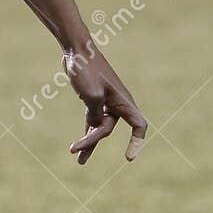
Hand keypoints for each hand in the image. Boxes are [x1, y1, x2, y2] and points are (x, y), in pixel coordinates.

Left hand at [64, 44, 146, 164]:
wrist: (76, 51)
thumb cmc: (86, 70)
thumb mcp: (91, 95)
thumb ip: (95, 114)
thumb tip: (95, 127)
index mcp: (123, 101)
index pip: (139, 125)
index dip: (136, 142)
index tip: (128, 158)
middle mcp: (117, 104)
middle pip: (107, 129)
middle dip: (92, 141)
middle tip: (73, 150)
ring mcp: (105, 103)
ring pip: (99, 129)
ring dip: (89, 144)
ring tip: (79, 162)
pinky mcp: (93, 102)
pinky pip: (92, 122)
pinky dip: (86, 133)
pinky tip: (78, 147)